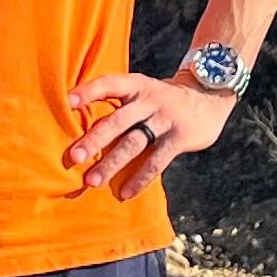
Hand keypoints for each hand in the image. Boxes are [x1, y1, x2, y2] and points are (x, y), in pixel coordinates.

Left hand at [67, 69, 238, 200]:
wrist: (209, 97)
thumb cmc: (163, 99)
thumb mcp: (144, 90)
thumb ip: (121, 104)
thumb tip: (82, 130)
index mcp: (136, 84)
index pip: (109, 84)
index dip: (88, 91)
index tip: (67, 102)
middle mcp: (149, 99)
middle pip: (117, 120)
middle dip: (94, 140)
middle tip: (73, 158)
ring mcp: (166, 118)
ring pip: (134, 143)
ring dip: (111, 163)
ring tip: (92, 181)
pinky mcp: (180, 137)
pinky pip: (156, 161)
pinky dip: (140, 178)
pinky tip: (125, 192)